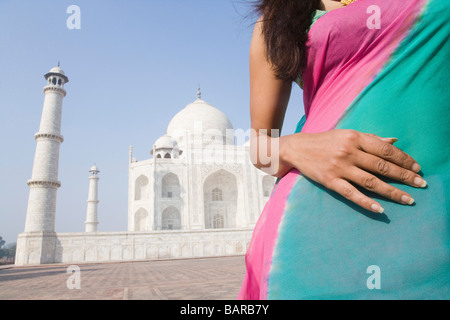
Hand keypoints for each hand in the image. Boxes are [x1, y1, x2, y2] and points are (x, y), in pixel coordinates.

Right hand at [281, 129, 425, 213]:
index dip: (404, 159)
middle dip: (404, 176)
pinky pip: (351, 193)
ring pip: (371, 182)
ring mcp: (339, 167)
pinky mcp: (330, 181)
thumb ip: (370, 139)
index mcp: (355, 138)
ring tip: (408, 200)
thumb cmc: (325, 141)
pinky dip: (366, 202)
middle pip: (382, 166)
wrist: (296, 147)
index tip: (417, 168)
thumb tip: (394, 141)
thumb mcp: (347, 134)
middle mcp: (348, 152)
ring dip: (392, 192)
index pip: (385, 150)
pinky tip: (380, 209)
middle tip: (421, 185)